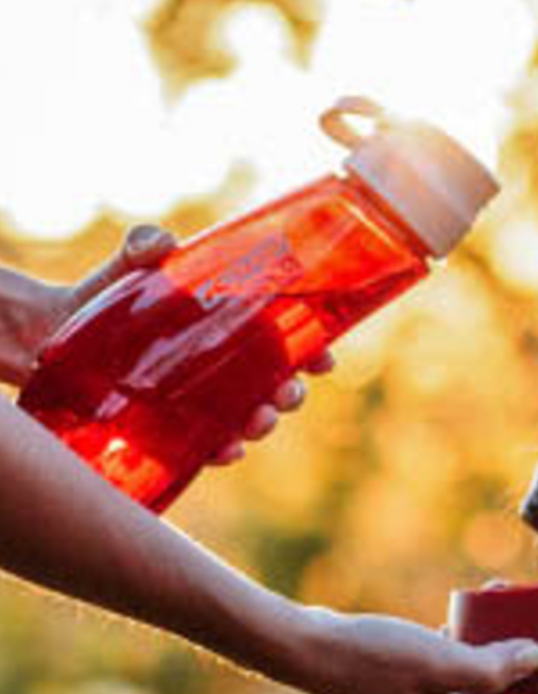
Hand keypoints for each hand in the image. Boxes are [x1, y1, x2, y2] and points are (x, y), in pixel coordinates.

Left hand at [0, 225, 331, 463]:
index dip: (315, 351)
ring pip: (250, 417)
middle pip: (278, 384)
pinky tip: (226, 449)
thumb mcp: (129, 265)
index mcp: (235, 324)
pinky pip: (209, 445)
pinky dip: (223, 450)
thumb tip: (160, 243)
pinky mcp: (175, 425)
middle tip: (288, 393)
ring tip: (259, 422)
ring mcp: (204, 398)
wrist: (56, 332)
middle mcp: (228, 365)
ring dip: (263, 423)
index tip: (325, 359)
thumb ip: (143, 247)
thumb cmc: (107, 293)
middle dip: (291, 393)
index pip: (290, 339)